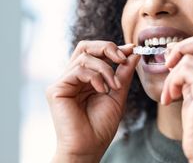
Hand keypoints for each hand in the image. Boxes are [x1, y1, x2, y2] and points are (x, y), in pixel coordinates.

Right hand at [46, 41, 139, 161]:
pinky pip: (78, 70)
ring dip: (105, 68)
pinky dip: (95, 77)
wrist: (89, 147)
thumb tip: (133, 53)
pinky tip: (102, 90)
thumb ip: (124, 73)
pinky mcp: (56, 89)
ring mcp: (64, 82)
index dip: (113, 48)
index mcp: (86, 78)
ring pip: (84, 57)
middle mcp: (74, 77)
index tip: (132, 49)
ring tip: (114, 86)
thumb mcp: (118, 94)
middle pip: (86, 47)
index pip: (96, 53)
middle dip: (107, 48)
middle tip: (122, 58)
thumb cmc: (102, 125)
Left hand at [161, 32, 192, 162]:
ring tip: (171, 95)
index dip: (189, 45)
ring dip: (171, 77)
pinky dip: (171, 84)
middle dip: (180, 48)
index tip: (173, 58)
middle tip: (168, 64)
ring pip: (187, 60)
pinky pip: (182, 72)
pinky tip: (170, 99)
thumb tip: (173, 50)